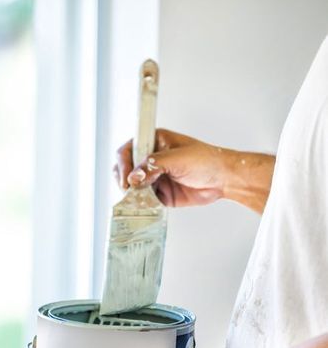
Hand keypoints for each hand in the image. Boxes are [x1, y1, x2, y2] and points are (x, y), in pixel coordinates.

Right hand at [114, 129, 229, 206]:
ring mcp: (155, 177)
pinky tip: (145, 204)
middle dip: (124, 179)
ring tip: (137, 198)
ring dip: (132, 192)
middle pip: (126, 168)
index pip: (129, 149)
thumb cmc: (206, 160)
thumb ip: (153, 166)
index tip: (126, 177)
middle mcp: (152, 159)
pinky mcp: (160, 193)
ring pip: (133, 185)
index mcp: (154, 142)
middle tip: (129, 188)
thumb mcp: (178, 158)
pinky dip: (142, 203)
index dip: (123, 162)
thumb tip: (134, 177)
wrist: (223, 180)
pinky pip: (145, 199)